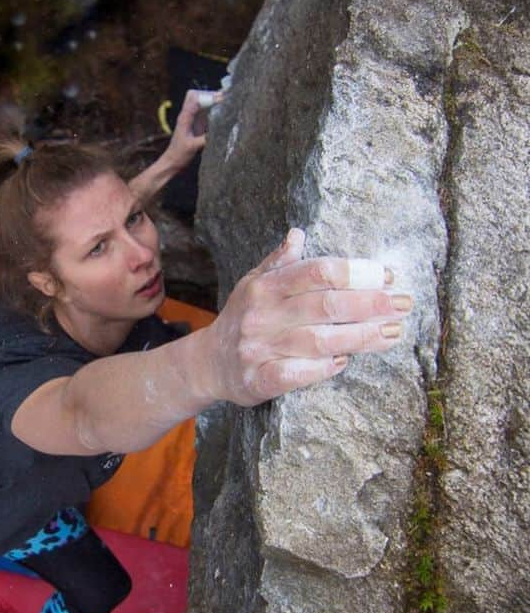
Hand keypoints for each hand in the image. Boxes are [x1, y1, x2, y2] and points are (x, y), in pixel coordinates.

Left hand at [159, 88, 223, 175]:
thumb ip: (205, 138)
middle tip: (226, 98)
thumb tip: (221, 130)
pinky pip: (206, 112)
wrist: (172, 163)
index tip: (222, 99)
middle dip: (211, 95)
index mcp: (184, 117)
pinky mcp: (197, 125)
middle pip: (198, 96)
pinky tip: (224, 112)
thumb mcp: (192, 147)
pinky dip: (214, 110)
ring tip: (228, 102)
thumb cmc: (179, 155)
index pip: (196, 99)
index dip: (209, 96)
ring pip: (202, 103)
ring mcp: (192, 119)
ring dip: (213, 101)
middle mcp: (188, 115)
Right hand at [199, 229, 414, 406]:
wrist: (208, 364)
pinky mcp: (259, 379)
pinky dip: (324, 369)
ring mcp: (260, 348)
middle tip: (404, 304)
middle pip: (326, 306)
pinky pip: (297, 374)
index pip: (317, 272)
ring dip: (361, 337)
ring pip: (320, 341)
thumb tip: (299, 233)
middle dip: (371, 304)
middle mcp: (263, 315)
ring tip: (393, 332)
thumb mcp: (253, 284)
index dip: (356, 273)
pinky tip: (345, 361)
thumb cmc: (242, 319)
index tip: (387, 277)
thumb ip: (279, 262)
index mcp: (265, 287)